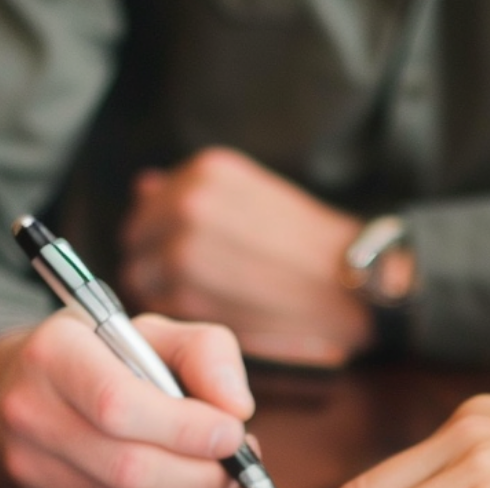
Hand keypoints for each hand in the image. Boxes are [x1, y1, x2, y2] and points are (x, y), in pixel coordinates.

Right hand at [0, 309, 250, 487]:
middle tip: (240, 458)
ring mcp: (32, 469)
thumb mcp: (147, 331)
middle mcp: (31, 413)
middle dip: (203, 471)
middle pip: (131, 467)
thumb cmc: (94, 356)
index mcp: (53, 355)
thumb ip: (204, 352)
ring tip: (218, 469)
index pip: (119, 405)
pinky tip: (183, 485)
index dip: (186, 428)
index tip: (234, 431)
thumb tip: (237, 407)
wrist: (17, 389)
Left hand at [120, 147, 370, 367]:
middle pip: (137, 239)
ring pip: (140, 276)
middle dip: (157, 261)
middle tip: (197, 282)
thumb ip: (192, 190)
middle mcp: (187, 202)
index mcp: (205, 171)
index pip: (149, 205)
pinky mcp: (186, 295)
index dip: (163, 234)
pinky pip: (158, 306)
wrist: (353, 283)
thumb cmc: (311, 246)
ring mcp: (182, 248)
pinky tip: (216, 312)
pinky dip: (179, 314)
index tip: (187, 254)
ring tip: (208, 299)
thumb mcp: (253, 193)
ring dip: (164, 291)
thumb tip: (144, 187)